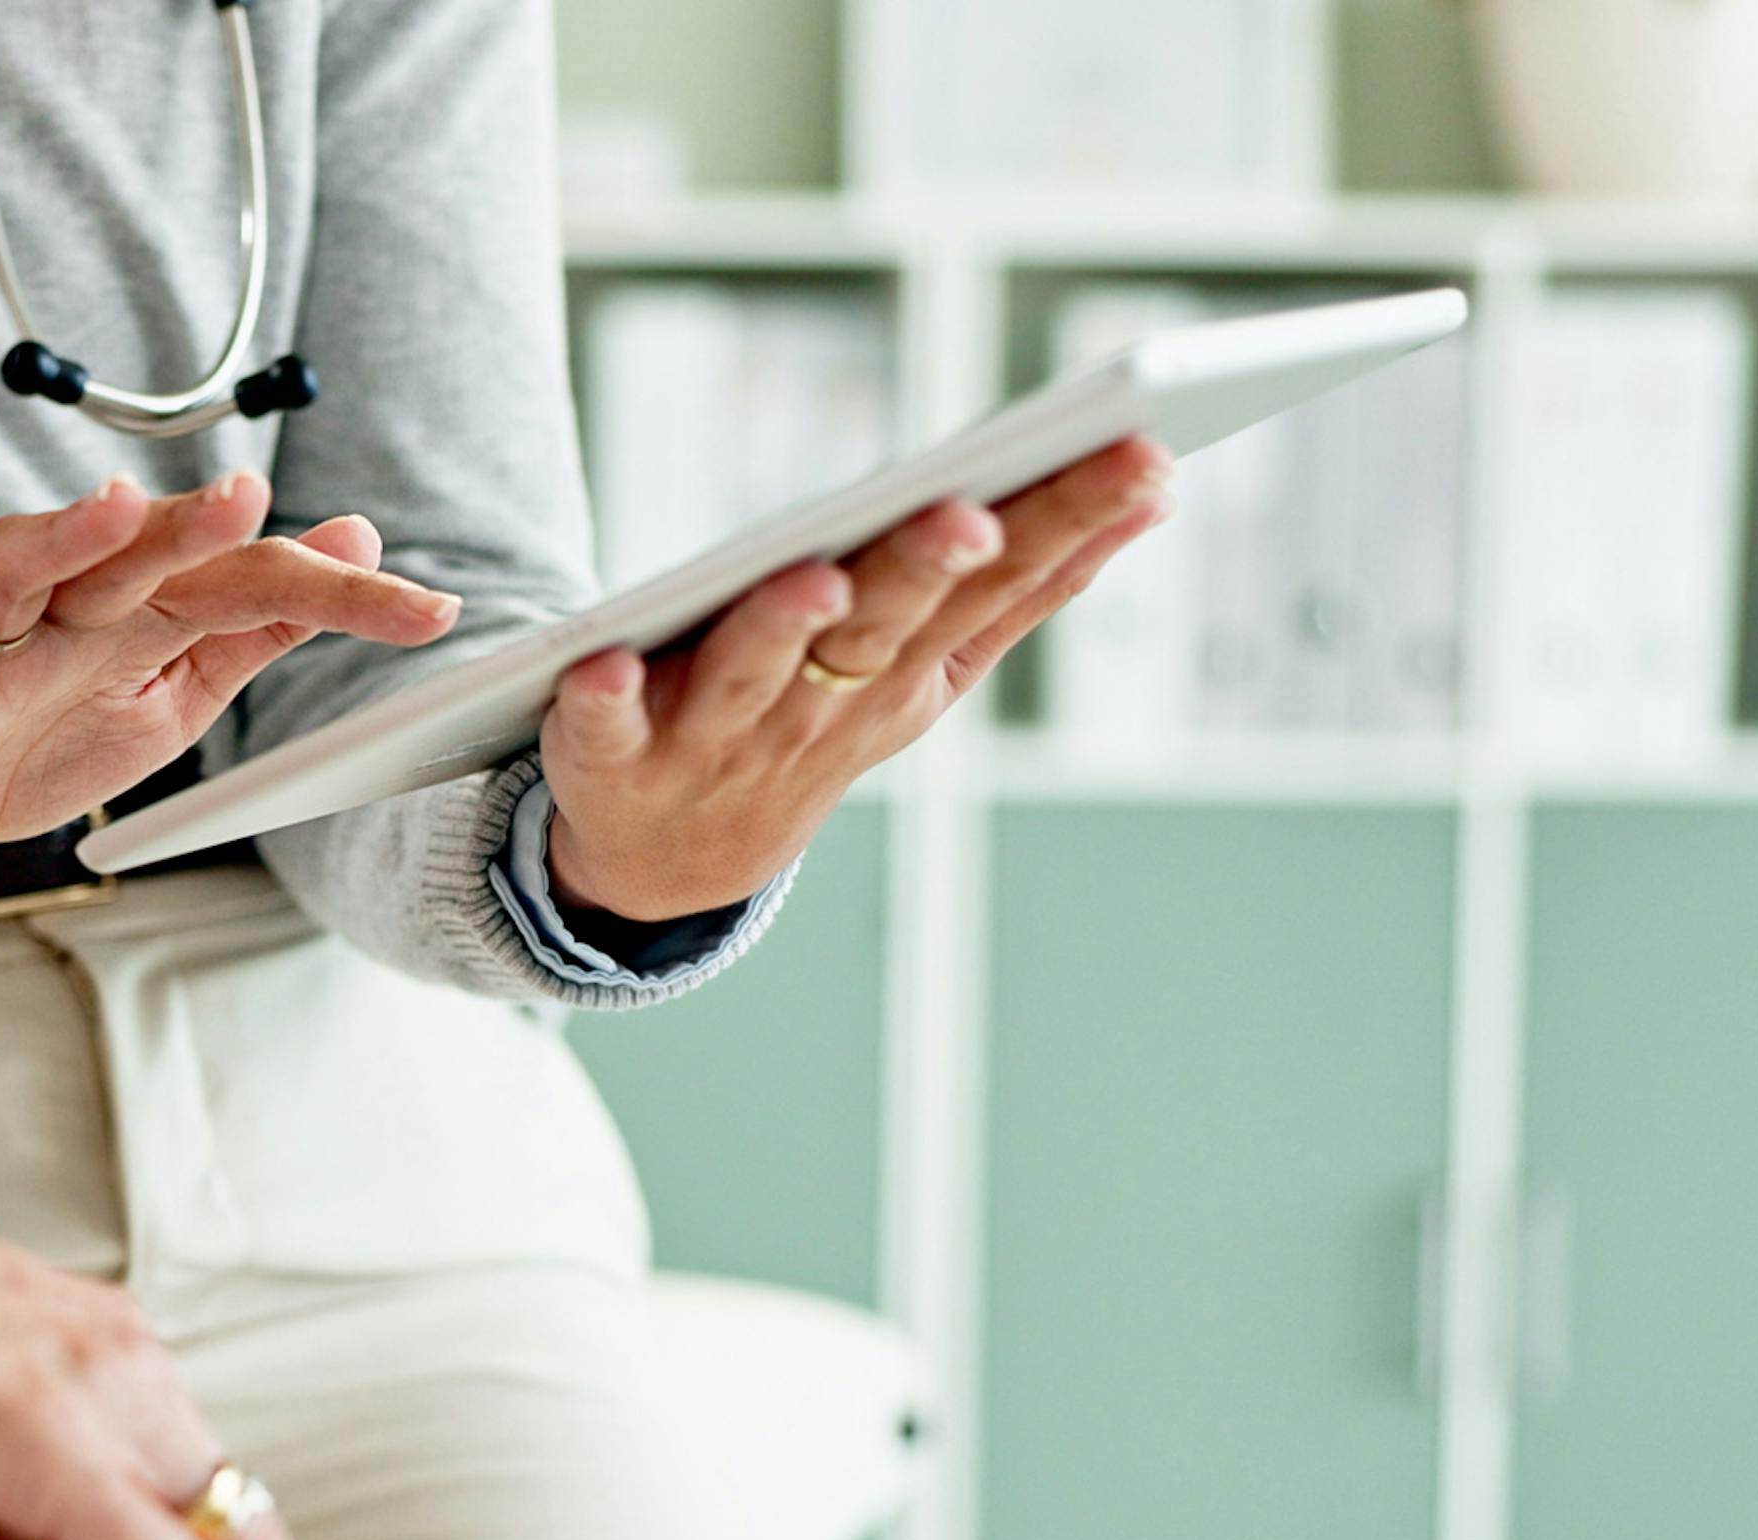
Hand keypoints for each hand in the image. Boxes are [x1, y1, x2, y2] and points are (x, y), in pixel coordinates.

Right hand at [0, 473, 461, 861]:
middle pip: (133, 553)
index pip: (243, 581)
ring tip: (114, 518)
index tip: (428, 610)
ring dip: (66, 540)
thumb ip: (255, 625)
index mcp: (138, 612)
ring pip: (18, 573)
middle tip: (256, 499)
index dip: (334, 593)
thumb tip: (355, 548)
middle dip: (194, 524)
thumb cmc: (35, 730)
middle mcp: (64, 607)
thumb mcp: (171, 692)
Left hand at [539, 438, 1175, 920]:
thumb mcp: (930, 666)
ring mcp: (715, 736)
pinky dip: (606, 699)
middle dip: (926, 569)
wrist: (671, 863)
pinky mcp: (610, 756)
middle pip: (879, 625)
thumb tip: (1152, 485)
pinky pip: (606, 727)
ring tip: (816, 577)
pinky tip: (606, 663)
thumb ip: (1025, 584)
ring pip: (754, 674)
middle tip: (971, 513)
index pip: (994, 586)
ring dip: (782, 626)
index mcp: (903, 667)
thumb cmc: (816, 721)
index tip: (1137, 458)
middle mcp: (819, 703)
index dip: (1064, 526)